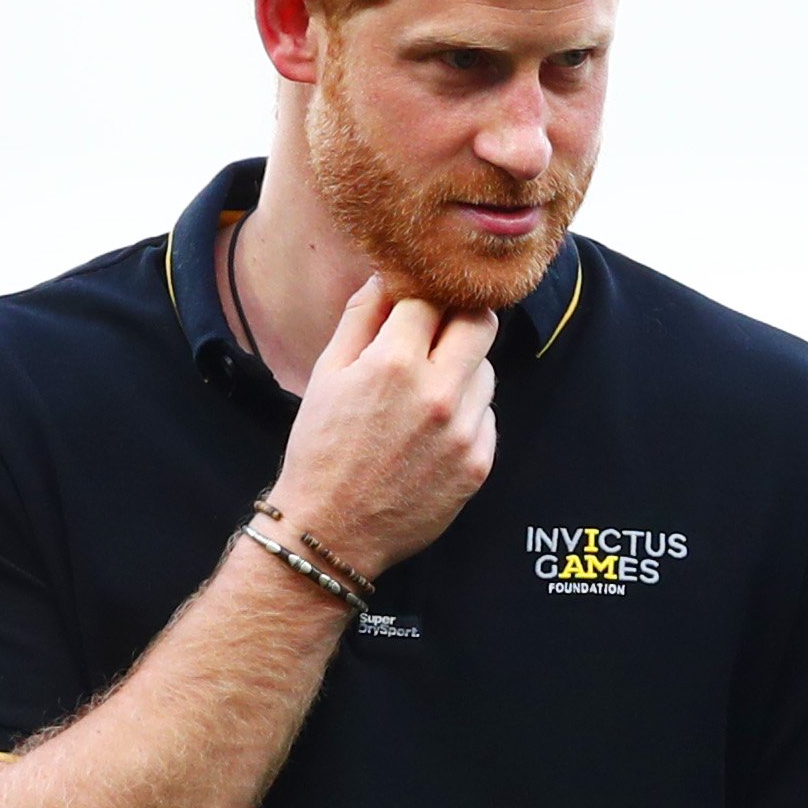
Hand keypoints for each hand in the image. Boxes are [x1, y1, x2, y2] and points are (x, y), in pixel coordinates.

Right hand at [266, 278, 498, 578]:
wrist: (331, 532)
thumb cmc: (321, 449)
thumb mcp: (328, 373)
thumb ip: (362, 316)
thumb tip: (390, 274)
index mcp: (393, 364)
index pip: (432, 298)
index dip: (423, 296)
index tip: (416, 306)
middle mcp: (437, 394)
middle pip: (481, 323)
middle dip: (462, 318)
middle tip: (440, 332)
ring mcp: (464, 432)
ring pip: (486, 371)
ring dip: (463, 370)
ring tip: (422, 395)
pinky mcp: (479, 464)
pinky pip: (486, 416)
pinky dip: (466, 415)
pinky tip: (430, 434)